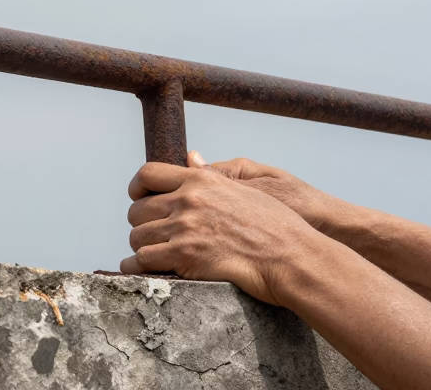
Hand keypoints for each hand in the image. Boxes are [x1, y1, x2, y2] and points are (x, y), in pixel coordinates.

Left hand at [120, 154, 329, 305]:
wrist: (293, 257)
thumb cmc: (278, 226)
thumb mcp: (248, 188)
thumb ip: (213, 175)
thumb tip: (192, 158)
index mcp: (200, 180)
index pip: (148, 174)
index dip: (138, 188)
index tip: (139, 199)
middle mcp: (188, 199)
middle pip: (137, 209)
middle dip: (142, 224)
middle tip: (154, 236)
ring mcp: (184, 227)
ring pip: (137, 236)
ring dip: (143, 248)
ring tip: (155, 255)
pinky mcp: (185, 255)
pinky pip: (144, 260)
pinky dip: (140, 268)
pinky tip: (146, 271)